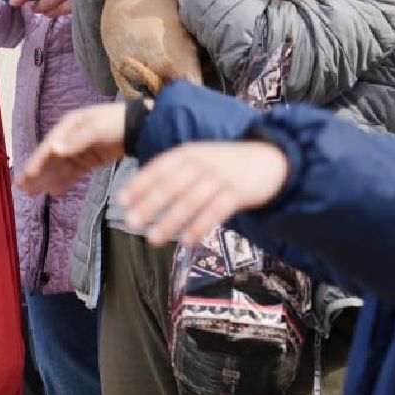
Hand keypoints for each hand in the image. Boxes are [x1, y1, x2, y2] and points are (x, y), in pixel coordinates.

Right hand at [17, 103, 126, 196]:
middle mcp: (70, 138)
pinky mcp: (89, 160)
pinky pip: (72, 173)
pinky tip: (54, 192)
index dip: (36, 162)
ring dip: (46, 179)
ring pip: (58, 167)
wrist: (141, 128)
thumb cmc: (116, 123)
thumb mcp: (96, 128)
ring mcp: (79, 150)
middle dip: (36, 173)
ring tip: (33, 194)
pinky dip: (63, 182)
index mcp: (68, 126)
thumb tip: (54, 149)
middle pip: (49, 158)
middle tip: (21, 188)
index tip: (25, 176)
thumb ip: (76, 140)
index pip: (48, 147)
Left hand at [119, 140, 290, 246]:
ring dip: (170, 221)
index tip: (121, 201)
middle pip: (171, 185)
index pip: (158, 167)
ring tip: (153, 238)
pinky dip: (199, 226)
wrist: (272, 159)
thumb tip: (143, 195)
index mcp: (189, 152)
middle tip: (131, 222)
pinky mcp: (238, 192)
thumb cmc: (229, 163)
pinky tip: (186, 241)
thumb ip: (176, 172)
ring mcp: (220, 177)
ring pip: (190, 201)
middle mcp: (202, 162)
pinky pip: (215, 212)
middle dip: (149, 204)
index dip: (139, 184)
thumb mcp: (201, 158)